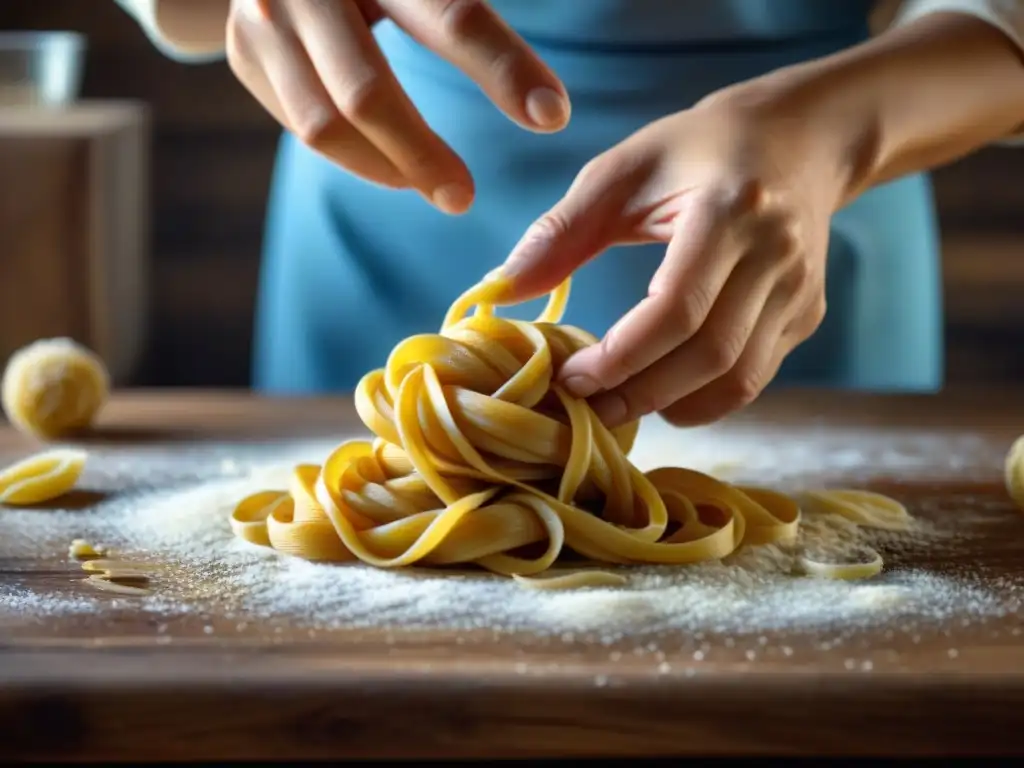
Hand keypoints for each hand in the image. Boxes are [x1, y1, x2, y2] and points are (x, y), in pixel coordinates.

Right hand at [226, 0, 569, 212]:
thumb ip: (460, 17)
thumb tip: (548, 99)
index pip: (451, 16)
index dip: (503, 70)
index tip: (552, 116)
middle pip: (367, 93)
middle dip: (422, 155)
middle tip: (465, 198)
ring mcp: (265, 18)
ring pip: (324, 124)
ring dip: (385, 168)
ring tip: (437, 187)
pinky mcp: (245, 54)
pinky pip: (302, 126)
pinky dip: (354, 156)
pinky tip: (390, 163)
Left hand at [494, 85, 849, 427]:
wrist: (801, 138)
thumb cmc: (698, 149)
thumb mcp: (623, 171)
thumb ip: (561, 232)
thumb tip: (501, 290)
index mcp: (730, 210)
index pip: (677, 308)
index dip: (622, 357)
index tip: (572, 378)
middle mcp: (776, 255)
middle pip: (711, 355)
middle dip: (643, 393)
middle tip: (590, 408)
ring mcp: (800, 290)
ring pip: (741, 379)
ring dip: (676, 406)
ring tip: (622, 405)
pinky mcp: (809, 313)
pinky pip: (756, 376)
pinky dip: (707, 398)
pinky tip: (665, 391)